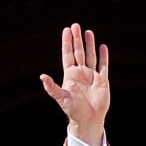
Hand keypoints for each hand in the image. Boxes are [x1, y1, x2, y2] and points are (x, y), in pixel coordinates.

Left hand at [40, 23, 109, 145]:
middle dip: (77, 39)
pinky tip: (102, 47)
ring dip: (89, 44)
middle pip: (78, 52)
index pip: (68, 55)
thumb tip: (42, 77)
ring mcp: (91, 76)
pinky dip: (103, 57)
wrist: (88, 120)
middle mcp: (80, 73)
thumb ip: (52, 87)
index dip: (67, 43)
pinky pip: (103, 66)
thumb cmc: (73, 110)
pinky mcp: (102, 80)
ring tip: (88, 32)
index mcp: (70, 75)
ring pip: (90, 56)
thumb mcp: (61, 98)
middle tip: (75, 25)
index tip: (66, 30)